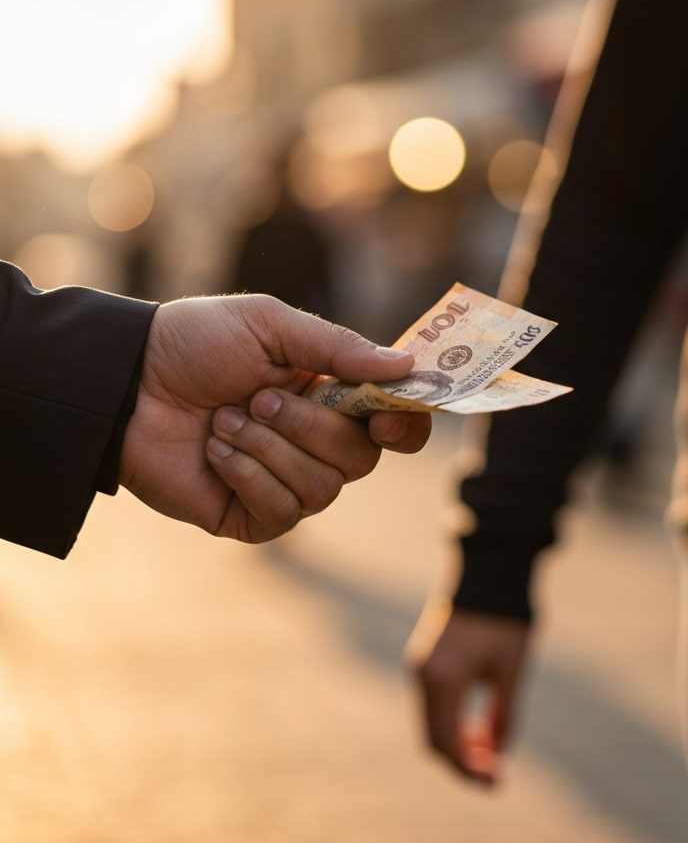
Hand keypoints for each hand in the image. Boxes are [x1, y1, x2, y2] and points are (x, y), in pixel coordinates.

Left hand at [120, 294, 430, 540]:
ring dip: (269, 449)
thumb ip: (339, 347)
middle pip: (362, 459)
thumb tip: (409, 367)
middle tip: (259, 397)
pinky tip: (215, 453)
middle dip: (310, 427)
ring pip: (323, 489)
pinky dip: (247, 476)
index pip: (395, 422)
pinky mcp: (252, 516)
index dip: (403, 425)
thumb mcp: (269, 326)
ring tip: (225, 421)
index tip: (384, 418)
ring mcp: (286, 482)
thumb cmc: (195, 343)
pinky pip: (283, 511)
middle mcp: (317, 442)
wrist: (124, 383)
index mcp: (332, 394)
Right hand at [410, 604, 530, 783]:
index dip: (470, 770)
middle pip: (433, 738)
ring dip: (457, 743)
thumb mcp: (511, 671)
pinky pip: (432, 704)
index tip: (497, 782)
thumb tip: (500, 752)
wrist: (488, 573)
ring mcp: (419, 667)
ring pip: (431, 723)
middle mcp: (422, 676)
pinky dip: (451, 722)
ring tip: (490, 751)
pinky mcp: (424, 659)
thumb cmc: (504, 620)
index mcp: (441, 680)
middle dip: (462, 762)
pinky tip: (477, 727)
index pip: (446, 742)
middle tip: (494, 775)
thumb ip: (505, 716)